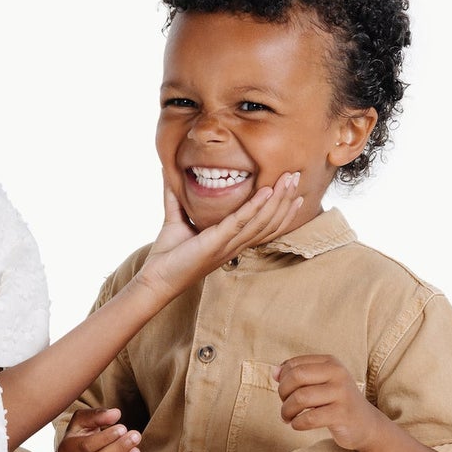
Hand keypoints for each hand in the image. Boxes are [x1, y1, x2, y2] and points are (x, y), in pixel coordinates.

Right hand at [58, 407, 147, 451]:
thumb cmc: (82, 437)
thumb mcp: (82, 421)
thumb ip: (96, 415)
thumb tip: (115, 414)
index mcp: (66, 451)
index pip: (86, 446)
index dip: (107, 437)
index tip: (123, 427)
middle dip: (119, 448)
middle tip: (135, 435)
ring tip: (136, 451)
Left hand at [138, 174, 303, 301]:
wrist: (155, 277)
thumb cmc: (168, 255)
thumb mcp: (175, 220)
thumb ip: (176, 198)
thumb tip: (167, 174)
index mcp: (231, 242)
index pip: (265, 226)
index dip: (282, 210)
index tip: (294, 192)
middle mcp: (235, 245)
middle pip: (270, 222)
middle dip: (286, 199)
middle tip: (297, 176)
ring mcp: (228, 245)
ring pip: (262, 221)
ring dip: (278, 199)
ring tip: (289, 178)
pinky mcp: (216, 243)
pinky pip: (242, 222)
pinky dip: (256, 206)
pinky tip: (266, 191)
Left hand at [273, 355, 380, 451]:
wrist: (366, 424)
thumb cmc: (336, 402)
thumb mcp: (320, 383)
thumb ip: (297, 375)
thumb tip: (274, 372)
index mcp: (330, 362)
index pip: (293, 364)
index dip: (282, 380)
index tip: (286, 394)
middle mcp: (338, 373)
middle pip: (296, 377)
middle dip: (283, 394)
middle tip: (285, 407)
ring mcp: (341, 393)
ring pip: (300, 398)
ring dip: (287, 411)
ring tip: (288, 418)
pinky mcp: (342, 414)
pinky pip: (309, 418)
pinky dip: (297, 424)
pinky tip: (298, 425)